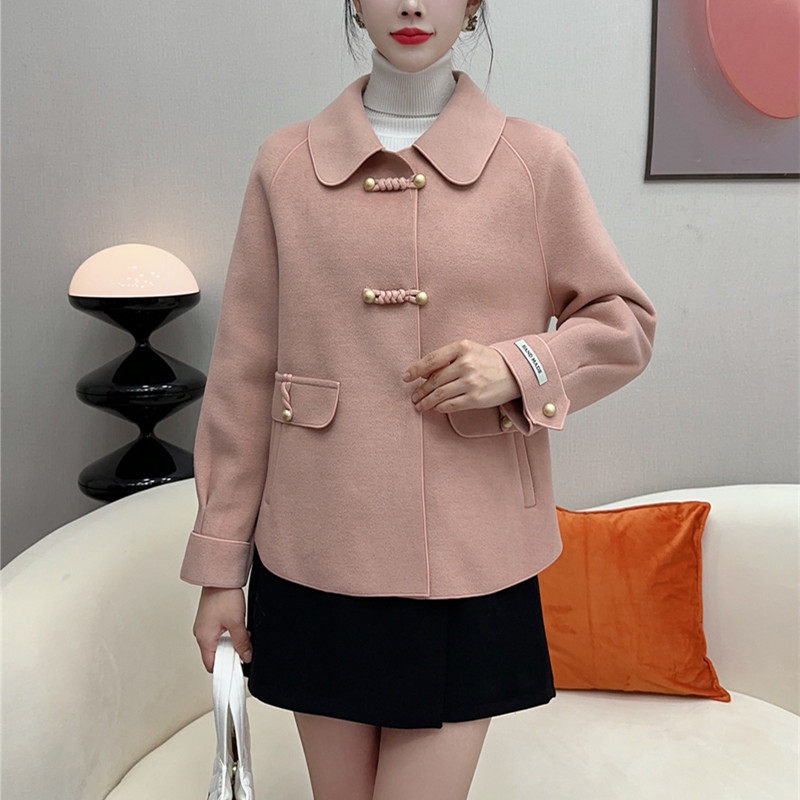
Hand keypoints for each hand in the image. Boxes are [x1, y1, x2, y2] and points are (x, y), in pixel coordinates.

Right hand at [192, 586, 252, 672]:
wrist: (220, 577)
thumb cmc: (224, 596)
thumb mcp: (237, 622)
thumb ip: (241, 642)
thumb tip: (246, 656)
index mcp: (204, 638)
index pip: (211, 665)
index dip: (225, 670)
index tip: (238, 668)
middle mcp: (201, 634)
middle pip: (214, 656)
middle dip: (230, 656)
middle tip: (244, 653)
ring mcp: (204, 626)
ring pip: (217, 645)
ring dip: (230, 645)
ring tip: (243, 639)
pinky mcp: (209, 619)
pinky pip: (217, 635)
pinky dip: (228, 636)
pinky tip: (239, 631)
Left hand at [402, 339, 520, 412]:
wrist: (515, 372)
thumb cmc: (487, 361)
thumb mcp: (469, 351)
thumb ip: (447, 359)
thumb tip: (423, 373)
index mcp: (462, 348)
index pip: (431, 360)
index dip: (415, 370)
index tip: (406, 377)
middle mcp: (465, 364)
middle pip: (434, 380)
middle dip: (420, 390)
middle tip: (413, 396)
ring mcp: (471, 382)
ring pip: (439, 394)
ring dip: (426, 402)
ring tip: (420, 405)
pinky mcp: (476, 398)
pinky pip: (451, 405)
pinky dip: (440, 407)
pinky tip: (436, 408)